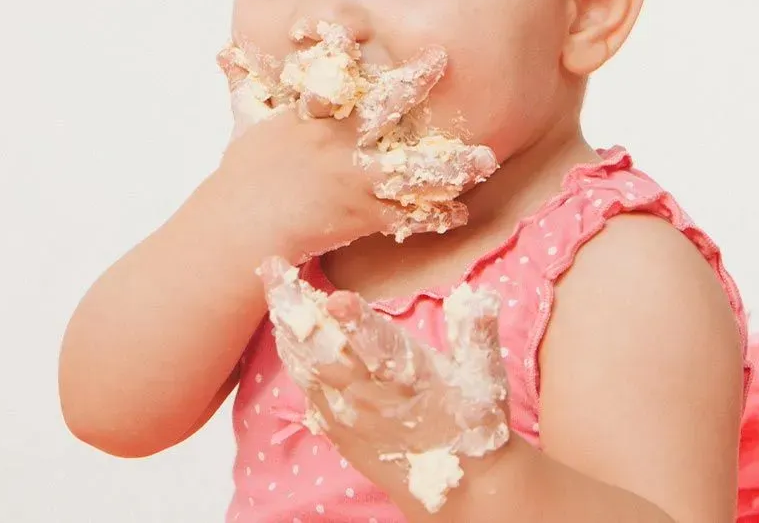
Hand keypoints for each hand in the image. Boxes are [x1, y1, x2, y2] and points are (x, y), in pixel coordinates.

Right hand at [216, 38, 471, 260]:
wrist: (236, 230)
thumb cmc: (239, 177)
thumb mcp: (242, 123)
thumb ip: (241, 83)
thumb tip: (222, 51)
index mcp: (309, 117)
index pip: (338, 72)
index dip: (358, 43)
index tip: (375, 19)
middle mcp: (333, 142)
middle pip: (380, 109)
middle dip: (413, 84)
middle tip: (445, 63)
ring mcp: (349, 179)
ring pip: (409, 168)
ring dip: (448, 166)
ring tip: (483, 160)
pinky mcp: (358, 216)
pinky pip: (404, 216)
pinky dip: (433, 217)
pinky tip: (458, 214)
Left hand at [257, 256, 512, 513]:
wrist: (459, 487)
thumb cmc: (474, 422)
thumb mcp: (486, 377)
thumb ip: (476, 333)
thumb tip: (477, 295)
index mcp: (411, 380)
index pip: (380, 347)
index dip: (357, 323)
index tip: (336, 298)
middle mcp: (373, 398)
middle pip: (326, 351)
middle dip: (297, 311)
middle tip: (274, 270)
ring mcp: (350, 416)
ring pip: (308, 367)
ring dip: (288, 328)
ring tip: (273, 286)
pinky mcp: (338, 429)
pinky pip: (306, 389)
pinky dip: (293, 357)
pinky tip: (283, 329)